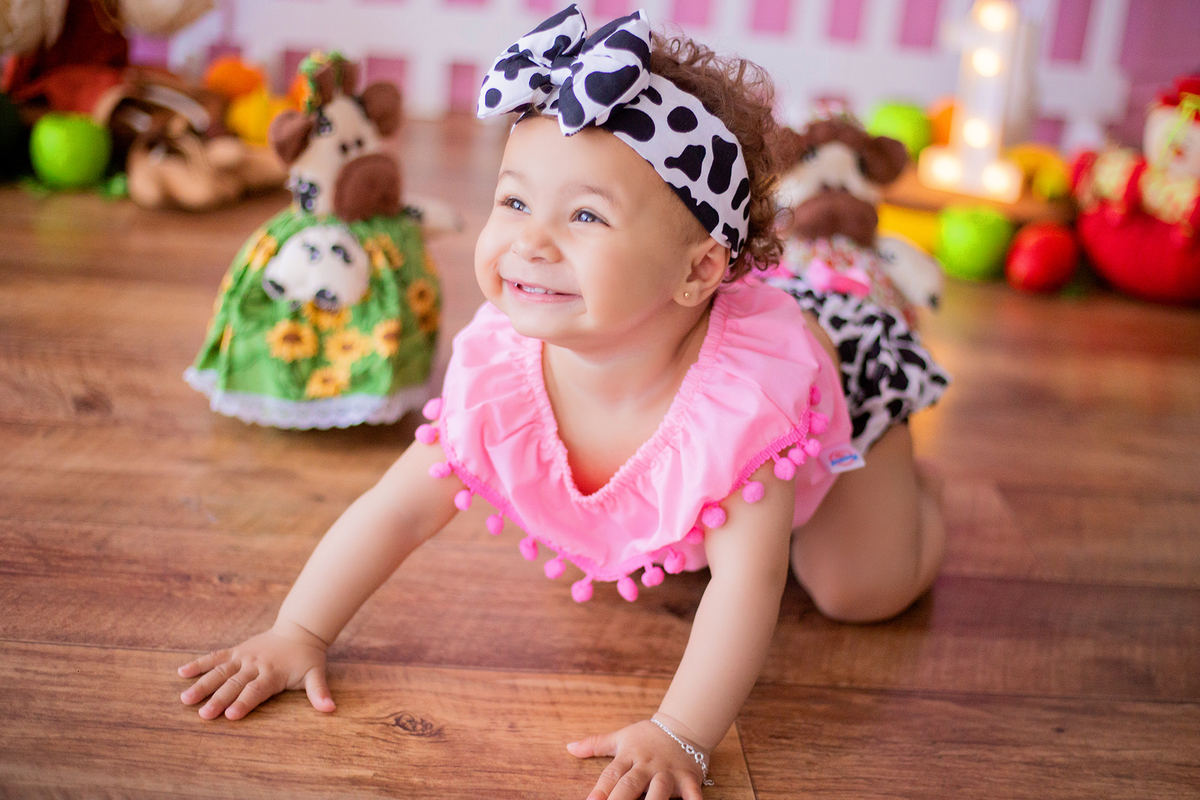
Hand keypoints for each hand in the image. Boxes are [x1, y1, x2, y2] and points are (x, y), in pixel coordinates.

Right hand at [177, 622, 334, 719]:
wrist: (299, 630)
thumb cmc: (306, 658)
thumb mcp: (315, 674)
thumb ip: (319, 692)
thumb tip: (330, 709)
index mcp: (273, 673)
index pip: (256, 690)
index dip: (244, 702)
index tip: (231, 715)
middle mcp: (255, 664)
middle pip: (235, 684)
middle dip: (219, 699)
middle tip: (203, 715)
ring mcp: (243, 657)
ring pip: (220, 672)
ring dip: (202, 685)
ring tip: (185, 700)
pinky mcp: (235, 651)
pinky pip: (215, 657)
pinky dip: (199, 664)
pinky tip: (182, 673)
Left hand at [567, 719, 707, 799]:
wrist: (684, 725)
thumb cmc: (648, 736)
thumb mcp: (621, 737)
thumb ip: (595, 744)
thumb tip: (569, 747)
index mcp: (629, 756)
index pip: (611, 775)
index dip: (600, 790)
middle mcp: (647, 765)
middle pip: (631, 785)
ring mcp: (668, 773)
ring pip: (659, 791)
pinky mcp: (688, 779)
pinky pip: (692, 794)